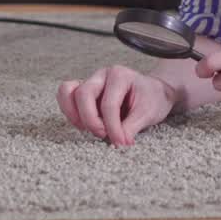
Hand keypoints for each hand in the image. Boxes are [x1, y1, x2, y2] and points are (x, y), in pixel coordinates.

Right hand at [57, 66, 176, 146]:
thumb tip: (118, 144)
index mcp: (120, 75)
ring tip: (88, 129)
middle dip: (91, 120)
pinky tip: (83, 125)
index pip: (109, 104)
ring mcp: (90, 82)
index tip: (120, 143)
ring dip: (74, 114)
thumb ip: (131, 128)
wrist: (154, 93)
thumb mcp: (148, 114)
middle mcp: (102, 75)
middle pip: (83, 94)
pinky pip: (66, 96)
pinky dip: (69, 112)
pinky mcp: (84, 92)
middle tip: (103, 135)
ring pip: (68, 92)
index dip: (112, 127)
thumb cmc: (152, 99)